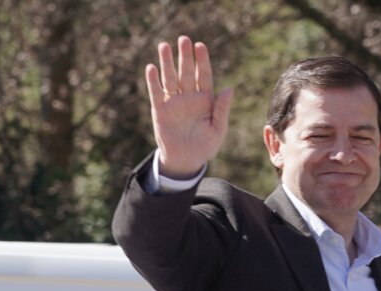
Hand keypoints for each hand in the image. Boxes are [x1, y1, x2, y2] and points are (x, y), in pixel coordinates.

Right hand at [146, 36, 232, 178]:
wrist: (185, 161)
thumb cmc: (205, 146)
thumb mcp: (218, 129)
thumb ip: (222, 109)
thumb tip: (229, 89)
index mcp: (205, 99)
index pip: (203, 75)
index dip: (202, 61)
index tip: (200, 46)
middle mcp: (188, 97)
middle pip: (186, 72)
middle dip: (184, 56)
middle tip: (183, 39)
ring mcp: (173, 102)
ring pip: (170, 78)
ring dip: (166, 62)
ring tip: (163, 46)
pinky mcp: (160, 110)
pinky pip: (156, 92)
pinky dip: (153, 81)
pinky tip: (151, 68)